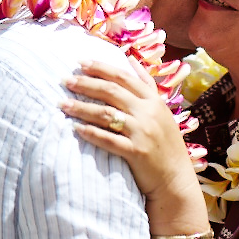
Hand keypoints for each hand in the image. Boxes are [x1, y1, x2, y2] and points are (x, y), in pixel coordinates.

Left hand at [60, 58, 197, 202]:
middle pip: (112, 91)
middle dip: (86, 84)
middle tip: (65, 81)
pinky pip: (108, 139)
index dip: (101, 68)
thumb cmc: (165, 143)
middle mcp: (149, 112)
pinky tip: (76, 128)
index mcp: (154, 100)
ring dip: (82, 108)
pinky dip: (90, 132)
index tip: (80, 62)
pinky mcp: (136, 152)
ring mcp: (143, 132)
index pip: (124, 77)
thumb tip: (131, 59)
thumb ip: (146, 85)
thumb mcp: (162, 110)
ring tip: (63, 105)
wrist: (176, 179)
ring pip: (106, 114)